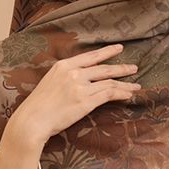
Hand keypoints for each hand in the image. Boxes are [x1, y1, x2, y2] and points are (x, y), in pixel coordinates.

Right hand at [2, 44, 139, 151]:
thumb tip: (79, 76)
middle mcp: (74, 73)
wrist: (32, 120)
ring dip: (125, 83)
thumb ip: (65, 76)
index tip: (119, 49)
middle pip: (104, 68)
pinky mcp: (86, 101)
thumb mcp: (50, 81)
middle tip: (134, 68)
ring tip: (136, 85)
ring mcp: (80, 87)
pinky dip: (121, 93)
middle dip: (121, 68)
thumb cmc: (38, 105)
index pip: (91, 56)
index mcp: (64, 66)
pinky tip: (128, 94)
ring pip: (109, 81)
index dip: (107, 52)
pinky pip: (108, 94)